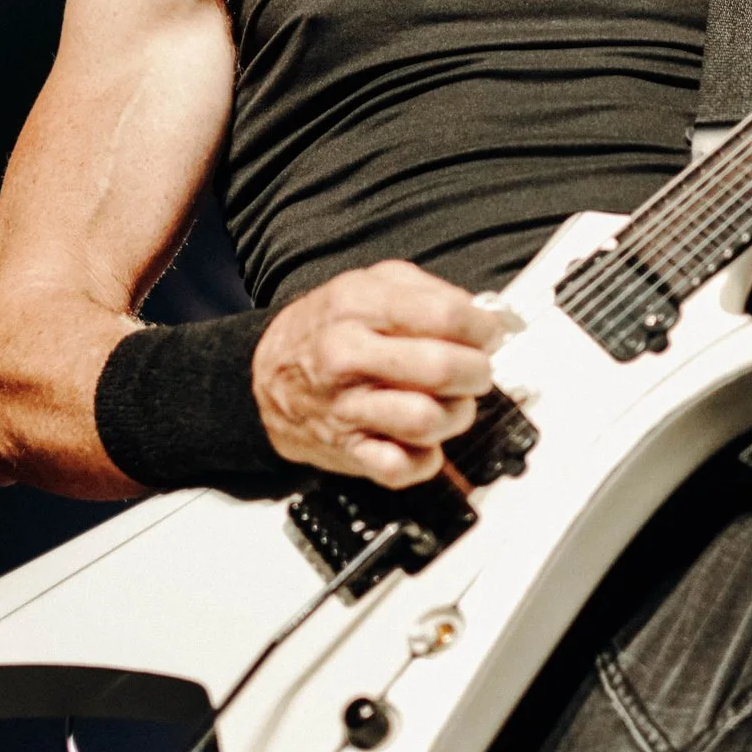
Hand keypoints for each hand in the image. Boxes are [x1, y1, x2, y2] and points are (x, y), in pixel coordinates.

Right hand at [252, 261, 506, 487]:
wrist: (263, 378)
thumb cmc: (323, 329)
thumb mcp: (366, 284)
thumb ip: (426, 291)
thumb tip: (482, 314)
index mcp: (358, 306)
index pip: (445, 315)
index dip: (482, 327)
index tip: (489, 334)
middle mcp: (349, 357)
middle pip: (442, 369)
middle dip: (477, 371)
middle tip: (476, 370)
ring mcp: (348, 408)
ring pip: (428, 420)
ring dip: (457, 414)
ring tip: (451, 403)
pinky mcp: (349, 452)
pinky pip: (402, 467)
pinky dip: (425, 459)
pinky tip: (424, 440)